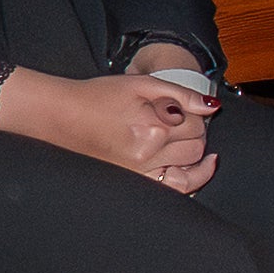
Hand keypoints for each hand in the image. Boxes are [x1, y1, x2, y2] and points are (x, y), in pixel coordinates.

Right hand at [0, 65, 217, 191]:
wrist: (61, 115)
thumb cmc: (97, 96)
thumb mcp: (142, 83)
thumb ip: (181, 94)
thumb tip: (212, 107)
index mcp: (153, 123)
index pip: (197, 122)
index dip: (194, 112)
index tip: (181, 107)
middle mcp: (149, 152)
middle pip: (196, 145)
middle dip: (196, 131)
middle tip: (179, 121)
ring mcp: (141, 172)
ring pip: (190, 166)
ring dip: (193, 152)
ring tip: (181, 139)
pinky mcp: (134, 182)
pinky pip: (174, 189)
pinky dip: (189, 179)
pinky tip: (193, 169)